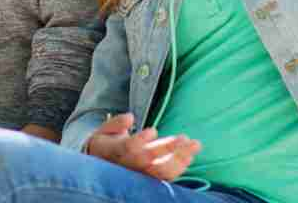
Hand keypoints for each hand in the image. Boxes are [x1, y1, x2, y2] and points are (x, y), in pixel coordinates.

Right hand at [85, 112, 200, 180]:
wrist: (102, 168)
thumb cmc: (106, 144)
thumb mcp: (104, 130)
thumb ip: (116, 123)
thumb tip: (130, 117)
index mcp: (115, 151)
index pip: (129, 148)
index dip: (141, 140)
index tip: (153, 130)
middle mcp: (129, 166)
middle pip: (150, 160)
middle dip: (168, 148)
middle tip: (185, 137)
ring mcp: (140, 175)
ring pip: (161, 171)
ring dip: (180, 158)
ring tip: (195, 145)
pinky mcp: (150, 180)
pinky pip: (166, 177)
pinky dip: (180, 167)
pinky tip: (191, 156)